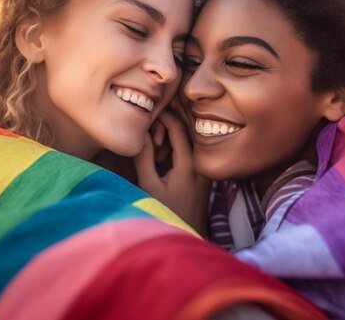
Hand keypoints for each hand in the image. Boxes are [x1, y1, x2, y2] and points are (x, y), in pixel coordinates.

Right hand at [134, 110, 210, 236]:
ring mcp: (205, 169)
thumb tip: (139, 135)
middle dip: (174, 117)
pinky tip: (165, 145)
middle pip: (191, 129)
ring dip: (177, 129)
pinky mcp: (203, 175)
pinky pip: (194, 150)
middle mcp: (202, 164)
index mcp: (189, 165)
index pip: (179, 129)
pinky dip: (181, 141)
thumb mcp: (149, 186)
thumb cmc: (165, 214)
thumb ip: (144, 158)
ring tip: (159, 128)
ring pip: (193, 138)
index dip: (165, 117)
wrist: (187, 237)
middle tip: (159, 108)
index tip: (151, 112)